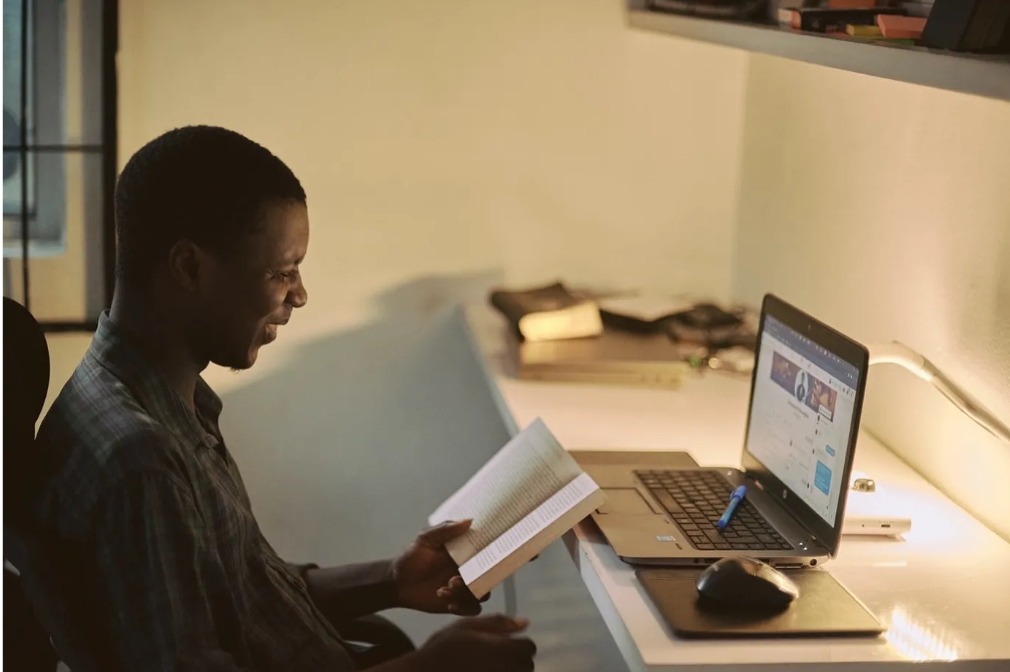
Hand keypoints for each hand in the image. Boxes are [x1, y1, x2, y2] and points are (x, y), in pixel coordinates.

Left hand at [392, 520, 487, 614]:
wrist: (397, 583)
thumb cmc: (411, 558)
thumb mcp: (425, 539)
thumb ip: (446, 530)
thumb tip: (469, 521)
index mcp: (465, 552)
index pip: (487, 553)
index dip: (492, 555)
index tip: (486, 558)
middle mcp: (468, 569)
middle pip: (488, 576)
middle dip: (476, 580)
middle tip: (453, 581)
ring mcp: (464, 587)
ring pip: (481, 594)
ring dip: (466, 594)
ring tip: (442, 591)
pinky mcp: (458, 602)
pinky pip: (473, 609)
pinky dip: (464, 608)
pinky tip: (448, 604)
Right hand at [415, 615, 535, 671]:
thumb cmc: (444, 648)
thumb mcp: (467, 626)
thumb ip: (498, 623)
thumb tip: (524, 622)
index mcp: (504, 650)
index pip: (529, 647)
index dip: (518, 643)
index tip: (503, 643)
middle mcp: (507, 669)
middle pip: (527, 665)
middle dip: (516, 659)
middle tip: (493, 656)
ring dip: (508, 670)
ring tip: (487, 666)